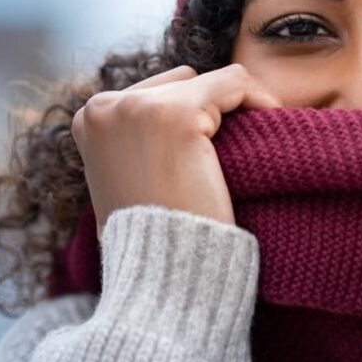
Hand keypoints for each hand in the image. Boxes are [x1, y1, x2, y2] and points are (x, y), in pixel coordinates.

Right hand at [71, 63, 280, 238]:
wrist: (161, 279)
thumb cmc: (154, 239)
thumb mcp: (129, 179)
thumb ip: (138, 142)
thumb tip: (172, 116)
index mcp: (89, 118)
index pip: (157, 92)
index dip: (196, 119)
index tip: (221, 150)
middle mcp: (104, 106)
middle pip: (182, 83)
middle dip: (211, 114)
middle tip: (238, 156)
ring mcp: (137, 108)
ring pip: (211, 82)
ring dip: (236, 111)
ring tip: (252, 148)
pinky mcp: (175, 116)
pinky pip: (234, 83)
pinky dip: (258, 99)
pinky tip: (272, 124)